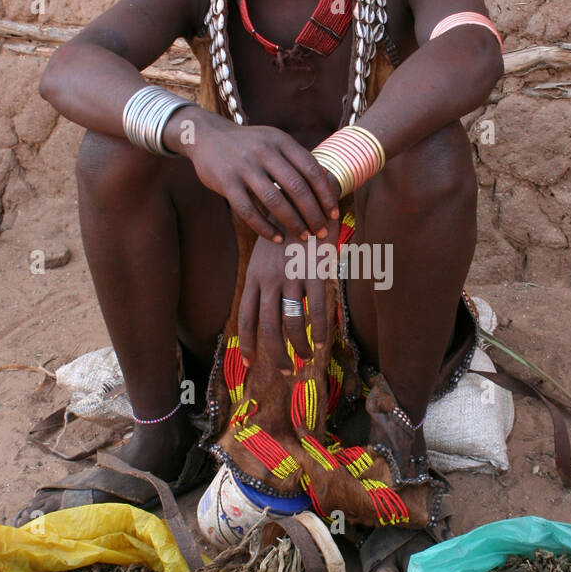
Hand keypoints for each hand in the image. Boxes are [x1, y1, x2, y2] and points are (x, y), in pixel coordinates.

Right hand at [189, 115, 339, 242]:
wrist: (207, 136)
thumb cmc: (249, 144)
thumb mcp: (273, 140)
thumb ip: (295, 158)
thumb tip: (327, 181)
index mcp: (281, 141)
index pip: (311, 169)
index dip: (325, 194)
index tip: (333, 214)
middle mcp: (264, 151)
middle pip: (296, 188)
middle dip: (313, 213)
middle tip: (322, 231)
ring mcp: (244, 167)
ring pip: (274, 201)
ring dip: (293, 223)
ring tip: (303, 237)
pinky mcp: (226, 182)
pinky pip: (248, 211)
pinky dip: (264, 228)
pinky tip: (276, 238)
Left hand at [238, 220, 339, 370]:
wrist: (305, 198)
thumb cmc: (287, 230)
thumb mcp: (265, 255)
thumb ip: (264, 282)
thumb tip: (267, 311)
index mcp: (254, 277)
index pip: (246, 318)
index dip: (248, 344)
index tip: (249, 364)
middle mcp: (269, 280)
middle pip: (268, 329)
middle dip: (277, 356)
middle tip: (287, 373)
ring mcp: (291, 277)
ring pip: (293, 324)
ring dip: (301, 347)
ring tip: (308, 356)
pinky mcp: (314, 273)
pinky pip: (318, 310)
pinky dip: (321, 329)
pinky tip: (325, 340)